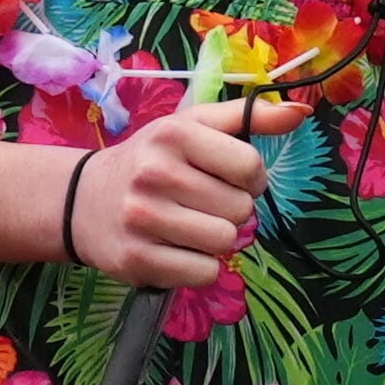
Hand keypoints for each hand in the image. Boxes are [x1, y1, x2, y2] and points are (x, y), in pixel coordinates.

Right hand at [69, 92, 310, 287]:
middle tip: (204, 204)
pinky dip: (200, 266)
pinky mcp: (135, 259)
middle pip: (241, 209)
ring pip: (225, 243)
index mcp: (175, 134)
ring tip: (191, 225)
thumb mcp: (194, 126)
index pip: (250, 167)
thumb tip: (301, 111)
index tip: (232, 179)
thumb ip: (249, 116)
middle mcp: (155, 173)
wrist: (83, 200)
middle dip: (232, 210)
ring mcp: (142, 218)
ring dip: (218, 239)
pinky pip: (203, 273)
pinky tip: (177, 249)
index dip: (252, 179)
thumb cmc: (153, 159)